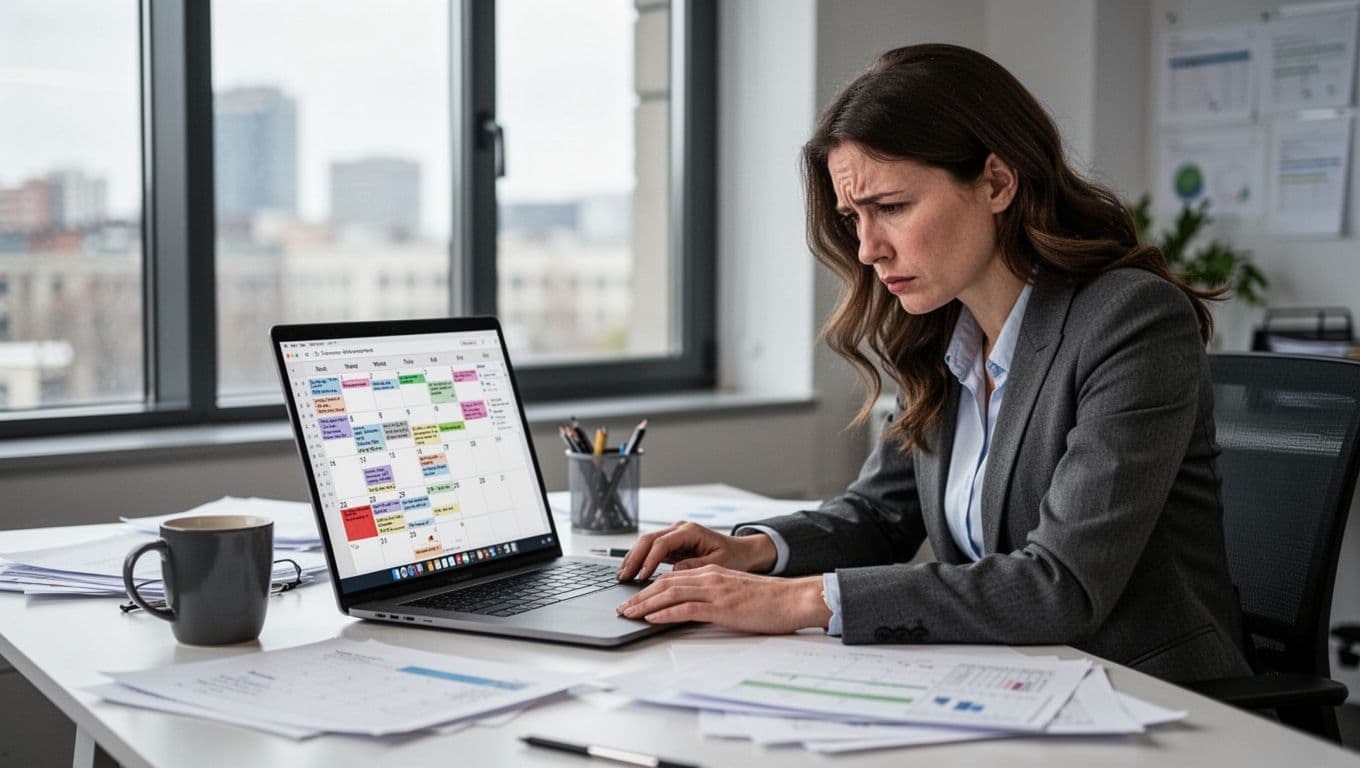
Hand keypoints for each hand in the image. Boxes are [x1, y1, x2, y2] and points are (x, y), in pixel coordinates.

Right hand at [615, 521, 776, 580]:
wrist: (742, 552)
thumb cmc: (734, 557)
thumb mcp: (719, 564)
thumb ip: (696, 566)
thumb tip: (675, 571)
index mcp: (690, 531)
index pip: (662, 543)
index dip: (650, 560)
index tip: (642, 576)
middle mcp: (679, 529)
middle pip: (648, 539)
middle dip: (634, 558)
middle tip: (623, 577)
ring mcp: (674, 536)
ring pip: (646, 543)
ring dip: (633, 559)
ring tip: (622, 576)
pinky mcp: (672, 545)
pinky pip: (650, 550)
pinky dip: (639, 560)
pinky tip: (631, 573)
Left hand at [617, 565, 830, 633]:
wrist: (793, 599)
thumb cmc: (770, 600)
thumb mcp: (736, 593)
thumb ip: (714, 596)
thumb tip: (694, 608)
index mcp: (713, 573)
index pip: (673, 578)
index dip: (650, 589)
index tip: (634, 599)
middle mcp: (710, 577)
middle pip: (665, 583)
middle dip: (640, 596)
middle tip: (622, 607)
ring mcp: (715, 591)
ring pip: (670, 593)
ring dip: (645, 604)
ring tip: (628, 613)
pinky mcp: (722, 607)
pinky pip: (687, 608)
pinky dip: (665, 613)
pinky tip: (652, 618)